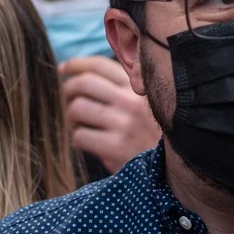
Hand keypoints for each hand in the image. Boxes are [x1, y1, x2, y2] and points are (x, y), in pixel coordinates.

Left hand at [62, 56, 160, 172]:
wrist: (171, 168)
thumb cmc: (150, 134)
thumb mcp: (144, 104)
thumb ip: (121, 87)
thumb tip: (81, 73)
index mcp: (137, 87)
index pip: (99, 65)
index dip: (76, 65)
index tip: (62, 70)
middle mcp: (131, 101)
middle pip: (83, 83)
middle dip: (68, 90)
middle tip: (67, 100)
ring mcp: (123, 124)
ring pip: (77, 108)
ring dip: (71, 117)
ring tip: (79, 124)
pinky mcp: (115, 147)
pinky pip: (80, 135)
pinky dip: (78, 139)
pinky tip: (88, 143)